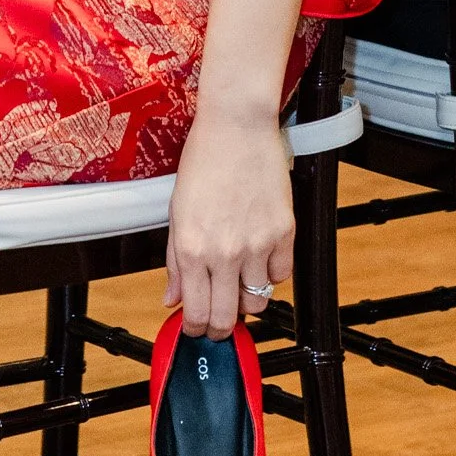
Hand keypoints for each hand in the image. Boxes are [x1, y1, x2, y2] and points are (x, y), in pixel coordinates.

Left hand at [164, 102, 293, 339]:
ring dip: (247, 299)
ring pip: (258, 302)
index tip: (196, 327)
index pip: (195, 314)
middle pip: (226, 318)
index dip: (195, 329)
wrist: (237, 126)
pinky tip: (260, 259)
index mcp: (192, 248)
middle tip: (218, 318)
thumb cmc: (204, 160)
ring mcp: (257, 244)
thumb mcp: (177, 212)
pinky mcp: (284, 231)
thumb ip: (174, 261)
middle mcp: (225, 252)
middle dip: (220, 326)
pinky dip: (271, 275)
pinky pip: (282, 275)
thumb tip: (172, 298)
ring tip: (239, 282)